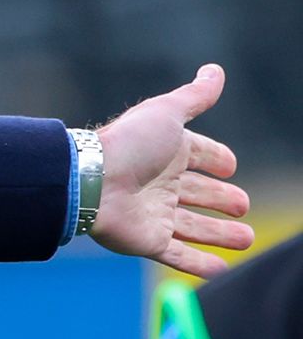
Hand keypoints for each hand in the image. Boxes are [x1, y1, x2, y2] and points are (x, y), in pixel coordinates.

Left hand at [92, 64, 252, 278]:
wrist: (91, 180)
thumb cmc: (129, 144)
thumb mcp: (167, 113)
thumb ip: (194, 96)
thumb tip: (215, 70)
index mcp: (168, 154)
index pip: (200, 157)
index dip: (216, 160)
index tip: (230, 166)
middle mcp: (162, 184)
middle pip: (199, 194)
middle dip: (222, 200)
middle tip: (243, 206)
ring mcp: (155, 214)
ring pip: (195, 227)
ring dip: (220, 234)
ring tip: (247, 238)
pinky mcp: (147, 241)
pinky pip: (177, 255)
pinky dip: (199, 264)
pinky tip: (221, 268)